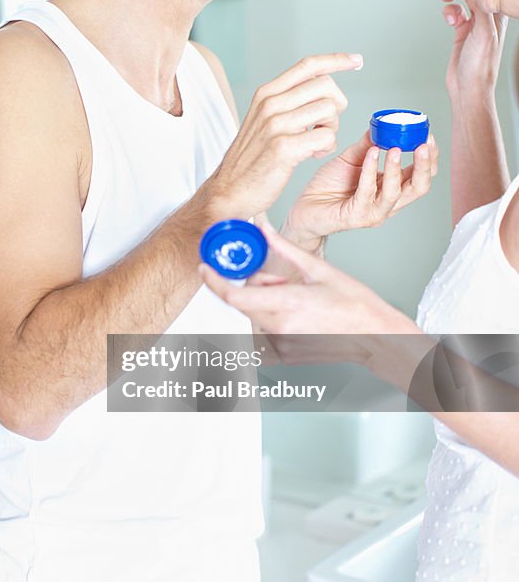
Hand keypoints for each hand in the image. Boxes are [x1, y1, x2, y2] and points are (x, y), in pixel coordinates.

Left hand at [200, 222, 410, 341]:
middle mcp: (280, 327)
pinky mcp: (285, 353)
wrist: (375, 335)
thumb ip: (284, 248)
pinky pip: (266, 329)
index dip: (214, 282)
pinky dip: (273, 316)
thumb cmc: (355, 305)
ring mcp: (282, 344)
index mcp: (287, 303)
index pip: (234, 296)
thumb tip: (264, 228)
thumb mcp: (318, 269)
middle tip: (278, 279)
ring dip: (264, 301)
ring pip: (254, 315)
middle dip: (251, 286)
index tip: (206, 269)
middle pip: (243, 302)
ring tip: (295, 297)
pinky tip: (298, 312)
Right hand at [203, 52, 362, 219]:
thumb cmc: (251, 159)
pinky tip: (312, 154)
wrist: (229, 189)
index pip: (308, 65)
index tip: (356, 61)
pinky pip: (326, 137)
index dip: (336, 60)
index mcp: (266, 94)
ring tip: (315, 143)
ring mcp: (276, 125)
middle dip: (336, 105)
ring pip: (329, 110)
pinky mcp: (284, 148)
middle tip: (324, 125)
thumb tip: (321, 86)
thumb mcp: (262, 120)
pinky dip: (326, 147)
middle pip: (325, 85)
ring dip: (331, 129)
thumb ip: (287, 101)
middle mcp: (270, 104)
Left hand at [283, 129, 437, 244]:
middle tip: (424, 144)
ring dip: (398, 168)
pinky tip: (371, 153)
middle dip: (425, 165)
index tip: (428, 136)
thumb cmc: (328, 186)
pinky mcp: (356, 216)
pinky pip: (368, 191)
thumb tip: (381, 126)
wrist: (304, 207)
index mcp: (391, 189)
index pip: (420, 177)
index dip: (429, 158)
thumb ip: (367, 145)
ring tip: (396, 147)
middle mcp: (387, 203)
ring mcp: (373, 213)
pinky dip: (371, 170)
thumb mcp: (350, 159)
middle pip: (419, 188)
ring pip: (396, 192)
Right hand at [439, 0, 507, 98]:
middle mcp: (487, 13)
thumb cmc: (481, 65)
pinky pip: (453, 10)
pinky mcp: (462, 29)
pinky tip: (449, 19)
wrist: (468, 88)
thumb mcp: (484, 33)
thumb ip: (479, 7)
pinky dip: (448, 11)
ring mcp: (474, 20)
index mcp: (497, 12)